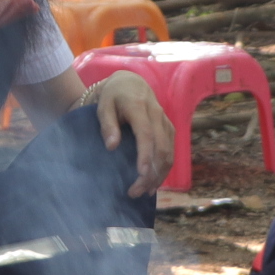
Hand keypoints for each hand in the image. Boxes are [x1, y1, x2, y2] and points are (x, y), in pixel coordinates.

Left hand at [85, 72, 174, 195]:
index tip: (141, 173)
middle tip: (136, 192)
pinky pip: (170, 151)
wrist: (131, 83)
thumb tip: (111, 146)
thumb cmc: (113, 96)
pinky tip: (154, 183)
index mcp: (139, 107)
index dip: (145, 154)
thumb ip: (107, 125)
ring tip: (144, 192)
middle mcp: (156, 114)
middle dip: (151, 173)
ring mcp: (165, 122)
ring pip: (168, 152)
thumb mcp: (103, 106)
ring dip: (159, 174)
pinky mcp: (169, 129)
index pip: (146, 133)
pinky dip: (164, 169)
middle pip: (160, 147)